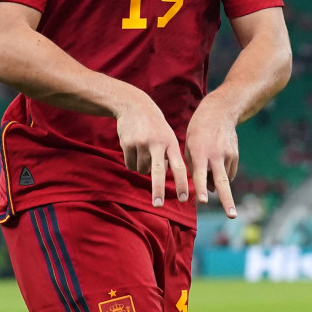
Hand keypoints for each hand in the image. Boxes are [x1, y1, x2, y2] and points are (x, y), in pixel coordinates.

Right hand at [116, 91, 187, 207]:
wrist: (134, 105)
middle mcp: (157, 143)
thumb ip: (171, 156)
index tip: (184, 199)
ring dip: (142, 168)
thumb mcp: (167, 137)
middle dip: (158, 190)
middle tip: (158, 206)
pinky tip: (134, 148)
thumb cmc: (155, 126)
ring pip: (142, 170)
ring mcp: (141, 143)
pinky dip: (132, 162)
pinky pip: (130, 164)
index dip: (182, 183)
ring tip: (143, 151)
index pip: (179, 167)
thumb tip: (171, 179)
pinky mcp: (127, 143)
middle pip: (158, 172)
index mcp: (170, 143)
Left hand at [185, 97, 239, 217]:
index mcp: (200, 152)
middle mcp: (216, 155)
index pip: (200, 174)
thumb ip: (194, 167)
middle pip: (222, 182)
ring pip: (223, 179)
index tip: (203, 201)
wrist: (219, 112)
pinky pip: (228, 172)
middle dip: (227, 200)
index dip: (201, 188)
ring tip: (208, 166)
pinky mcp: (235, 156)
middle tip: (232, 216)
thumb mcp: (189, 145)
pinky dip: (221, 173)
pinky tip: (216, 162)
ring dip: (215, 182)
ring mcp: (228, 155)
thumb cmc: (197, 131)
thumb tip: (207, 189)